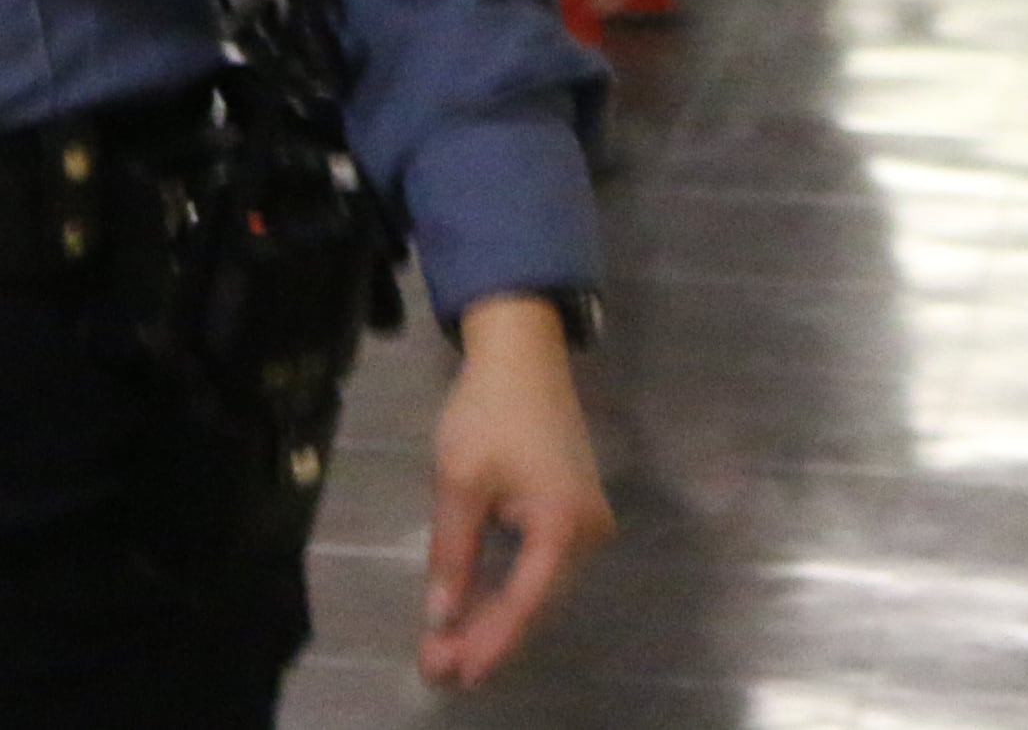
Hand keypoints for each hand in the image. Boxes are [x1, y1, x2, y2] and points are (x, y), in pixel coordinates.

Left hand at [421, 294, 611, 689]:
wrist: (523, 354)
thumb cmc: (489, 410)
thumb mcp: (459, 481)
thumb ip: (453, 553)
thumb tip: (441, 616)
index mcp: (563, 524)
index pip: (525, 603)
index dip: (490, 643)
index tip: (454, 672)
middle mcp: (588, 531)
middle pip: (537, 601)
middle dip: (488, 635)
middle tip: (439, 663)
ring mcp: (588, 522)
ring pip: (541, 587)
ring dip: (499, 616)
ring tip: (451, 645)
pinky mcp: (576, 513)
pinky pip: (544, 566)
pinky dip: (512, 589)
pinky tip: (481, 607)